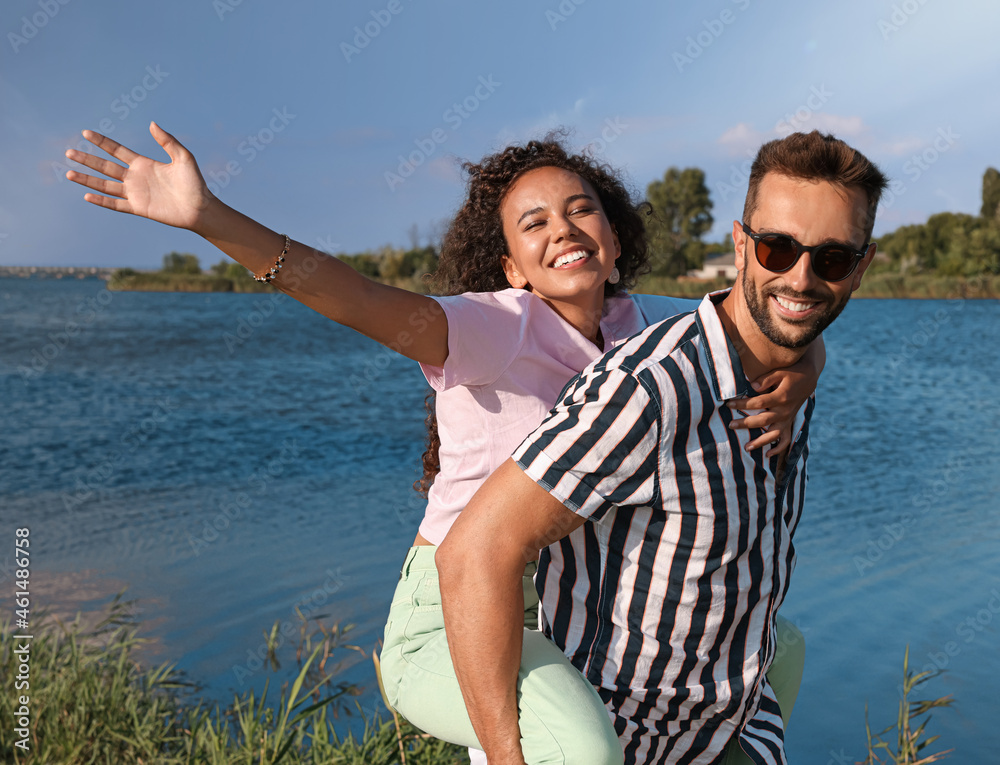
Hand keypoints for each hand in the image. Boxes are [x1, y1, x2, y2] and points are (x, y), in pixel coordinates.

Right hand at [65, 122, 214, 231]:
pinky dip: (101, 201)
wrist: (200, 209)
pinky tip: (87, 195)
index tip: (85, 132)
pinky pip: (116, 204)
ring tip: (68, 173)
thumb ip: (168, 141)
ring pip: (105, 185)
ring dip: (87, 179)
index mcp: (143, 164)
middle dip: (87, 159)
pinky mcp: (138, 208)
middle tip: (68, 152)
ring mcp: (135, 193)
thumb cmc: (195, 183)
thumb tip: (152, 123)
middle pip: (105, 166)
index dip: (101, 142)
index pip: (117, 150)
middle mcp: (136, 178)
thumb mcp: (183, 157)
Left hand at [727, 368, 806, 456]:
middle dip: (745, 424)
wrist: (808, 378)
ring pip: (774, 434)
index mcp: (781, 397)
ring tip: (746, 447)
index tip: (729, 404)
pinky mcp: (789, 423)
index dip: (742, 404)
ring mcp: (787, 419)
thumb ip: (766, 379)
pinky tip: (767, 454)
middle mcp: (784, 411)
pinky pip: (786, 440)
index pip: (758, 403)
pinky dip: (778, 449)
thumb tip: (752, 386)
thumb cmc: (790, 373)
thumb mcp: (779, 372)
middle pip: (763, 420)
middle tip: (731, 425)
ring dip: (760, 442)